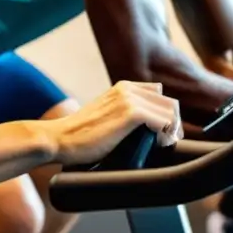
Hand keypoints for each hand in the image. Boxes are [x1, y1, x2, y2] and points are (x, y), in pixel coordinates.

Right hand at [40, 81, 182, 165]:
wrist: (59, 139)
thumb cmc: (80, 136)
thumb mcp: (106, 116)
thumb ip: (123, 115)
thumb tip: (146, 129)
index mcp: (122, 87)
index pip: (159, 94)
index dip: (164, 113)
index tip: (162, 133)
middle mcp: (127, 89)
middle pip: (168, 102)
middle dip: (173, 123)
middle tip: (167, 142)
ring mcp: (129, 99)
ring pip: (170, 110)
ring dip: (171, 129)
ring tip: (162, 145)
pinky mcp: (130, 113)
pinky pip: (163, 120)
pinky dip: (166, 134)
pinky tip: (158, 145)